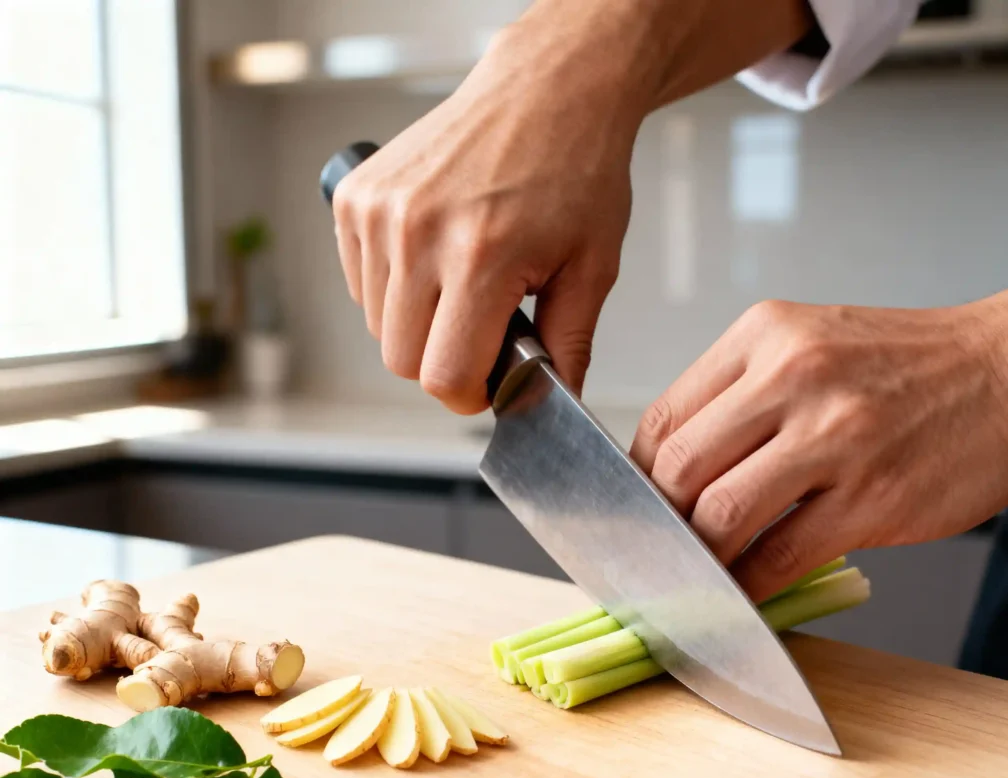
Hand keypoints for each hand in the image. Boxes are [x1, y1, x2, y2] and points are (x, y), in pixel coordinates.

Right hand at [331, 9, 643, 413]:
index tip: (488, 383)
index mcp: (480, 256)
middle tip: (482, 330)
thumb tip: (553, 399)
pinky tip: (432, 257)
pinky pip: (360, 284)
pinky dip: (392, 289)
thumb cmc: (575, 167)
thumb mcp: (593, 266)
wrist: (546, 89)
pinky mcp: (356, 198)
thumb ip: (568, 345)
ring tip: (462, 280)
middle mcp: (418, 232)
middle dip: (443, 362)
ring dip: (417, 324)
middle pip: (401, 360)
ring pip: (377, 326)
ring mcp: (379, 212)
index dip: (470, 394)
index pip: (444, 376)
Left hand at [630, 288, 1007, 602]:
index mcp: (764, 336)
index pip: (663, 417)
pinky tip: (741, 592)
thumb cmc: (904, 367)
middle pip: (679, 468)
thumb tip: (674, 475)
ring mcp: (835, 437)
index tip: (637, 506)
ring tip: (697, 572)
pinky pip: (780, 556)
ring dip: (698, 558)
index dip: (636, 476)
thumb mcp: (809, 345)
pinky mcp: (872, 496)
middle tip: (661, 546)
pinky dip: (747, 585)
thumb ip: (739, 398)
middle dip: (660, 521)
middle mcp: (794, 376)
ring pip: (721, 515)